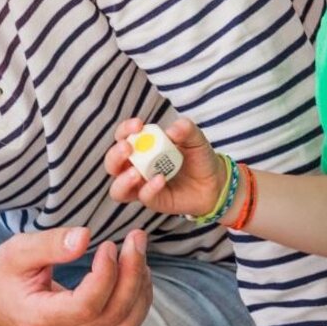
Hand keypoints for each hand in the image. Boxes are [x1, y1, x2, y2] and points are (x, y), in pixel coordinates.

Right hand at [0, 226, 151, 325]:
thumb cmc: (2, 276)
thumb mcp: (16, 251)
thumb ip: (50, 244)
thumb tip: (85, 236)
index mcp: (39, 320)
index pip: (87, 304)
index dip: (107, 274)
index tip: (110, 244)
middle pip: (112, 316)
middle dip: (132, 274)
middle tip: (136, 239)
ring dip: (140, 292)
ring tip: (139, 256)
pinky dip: (135, 304)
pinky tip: (135, 276)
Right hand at [105, 118, 226, 217]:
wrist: (214, 182)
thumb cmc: (198, 157)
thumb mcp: (195, 138)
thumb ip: (185, 129)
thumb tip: (172, 129)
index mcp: (141, 146)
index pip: (123, 136)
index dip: (125, 129)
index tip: (138, 125)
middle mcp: (136, 166)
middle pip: (112, 162)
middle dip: (115, 155)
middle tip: (128, 148)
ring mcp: (142, 186)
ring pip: (117, 188)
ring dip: (123, 180)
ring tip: (136, 173)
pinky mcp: (152, 201)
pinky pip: (143, 197)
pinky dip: (149, 189)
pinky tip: (160, 180)